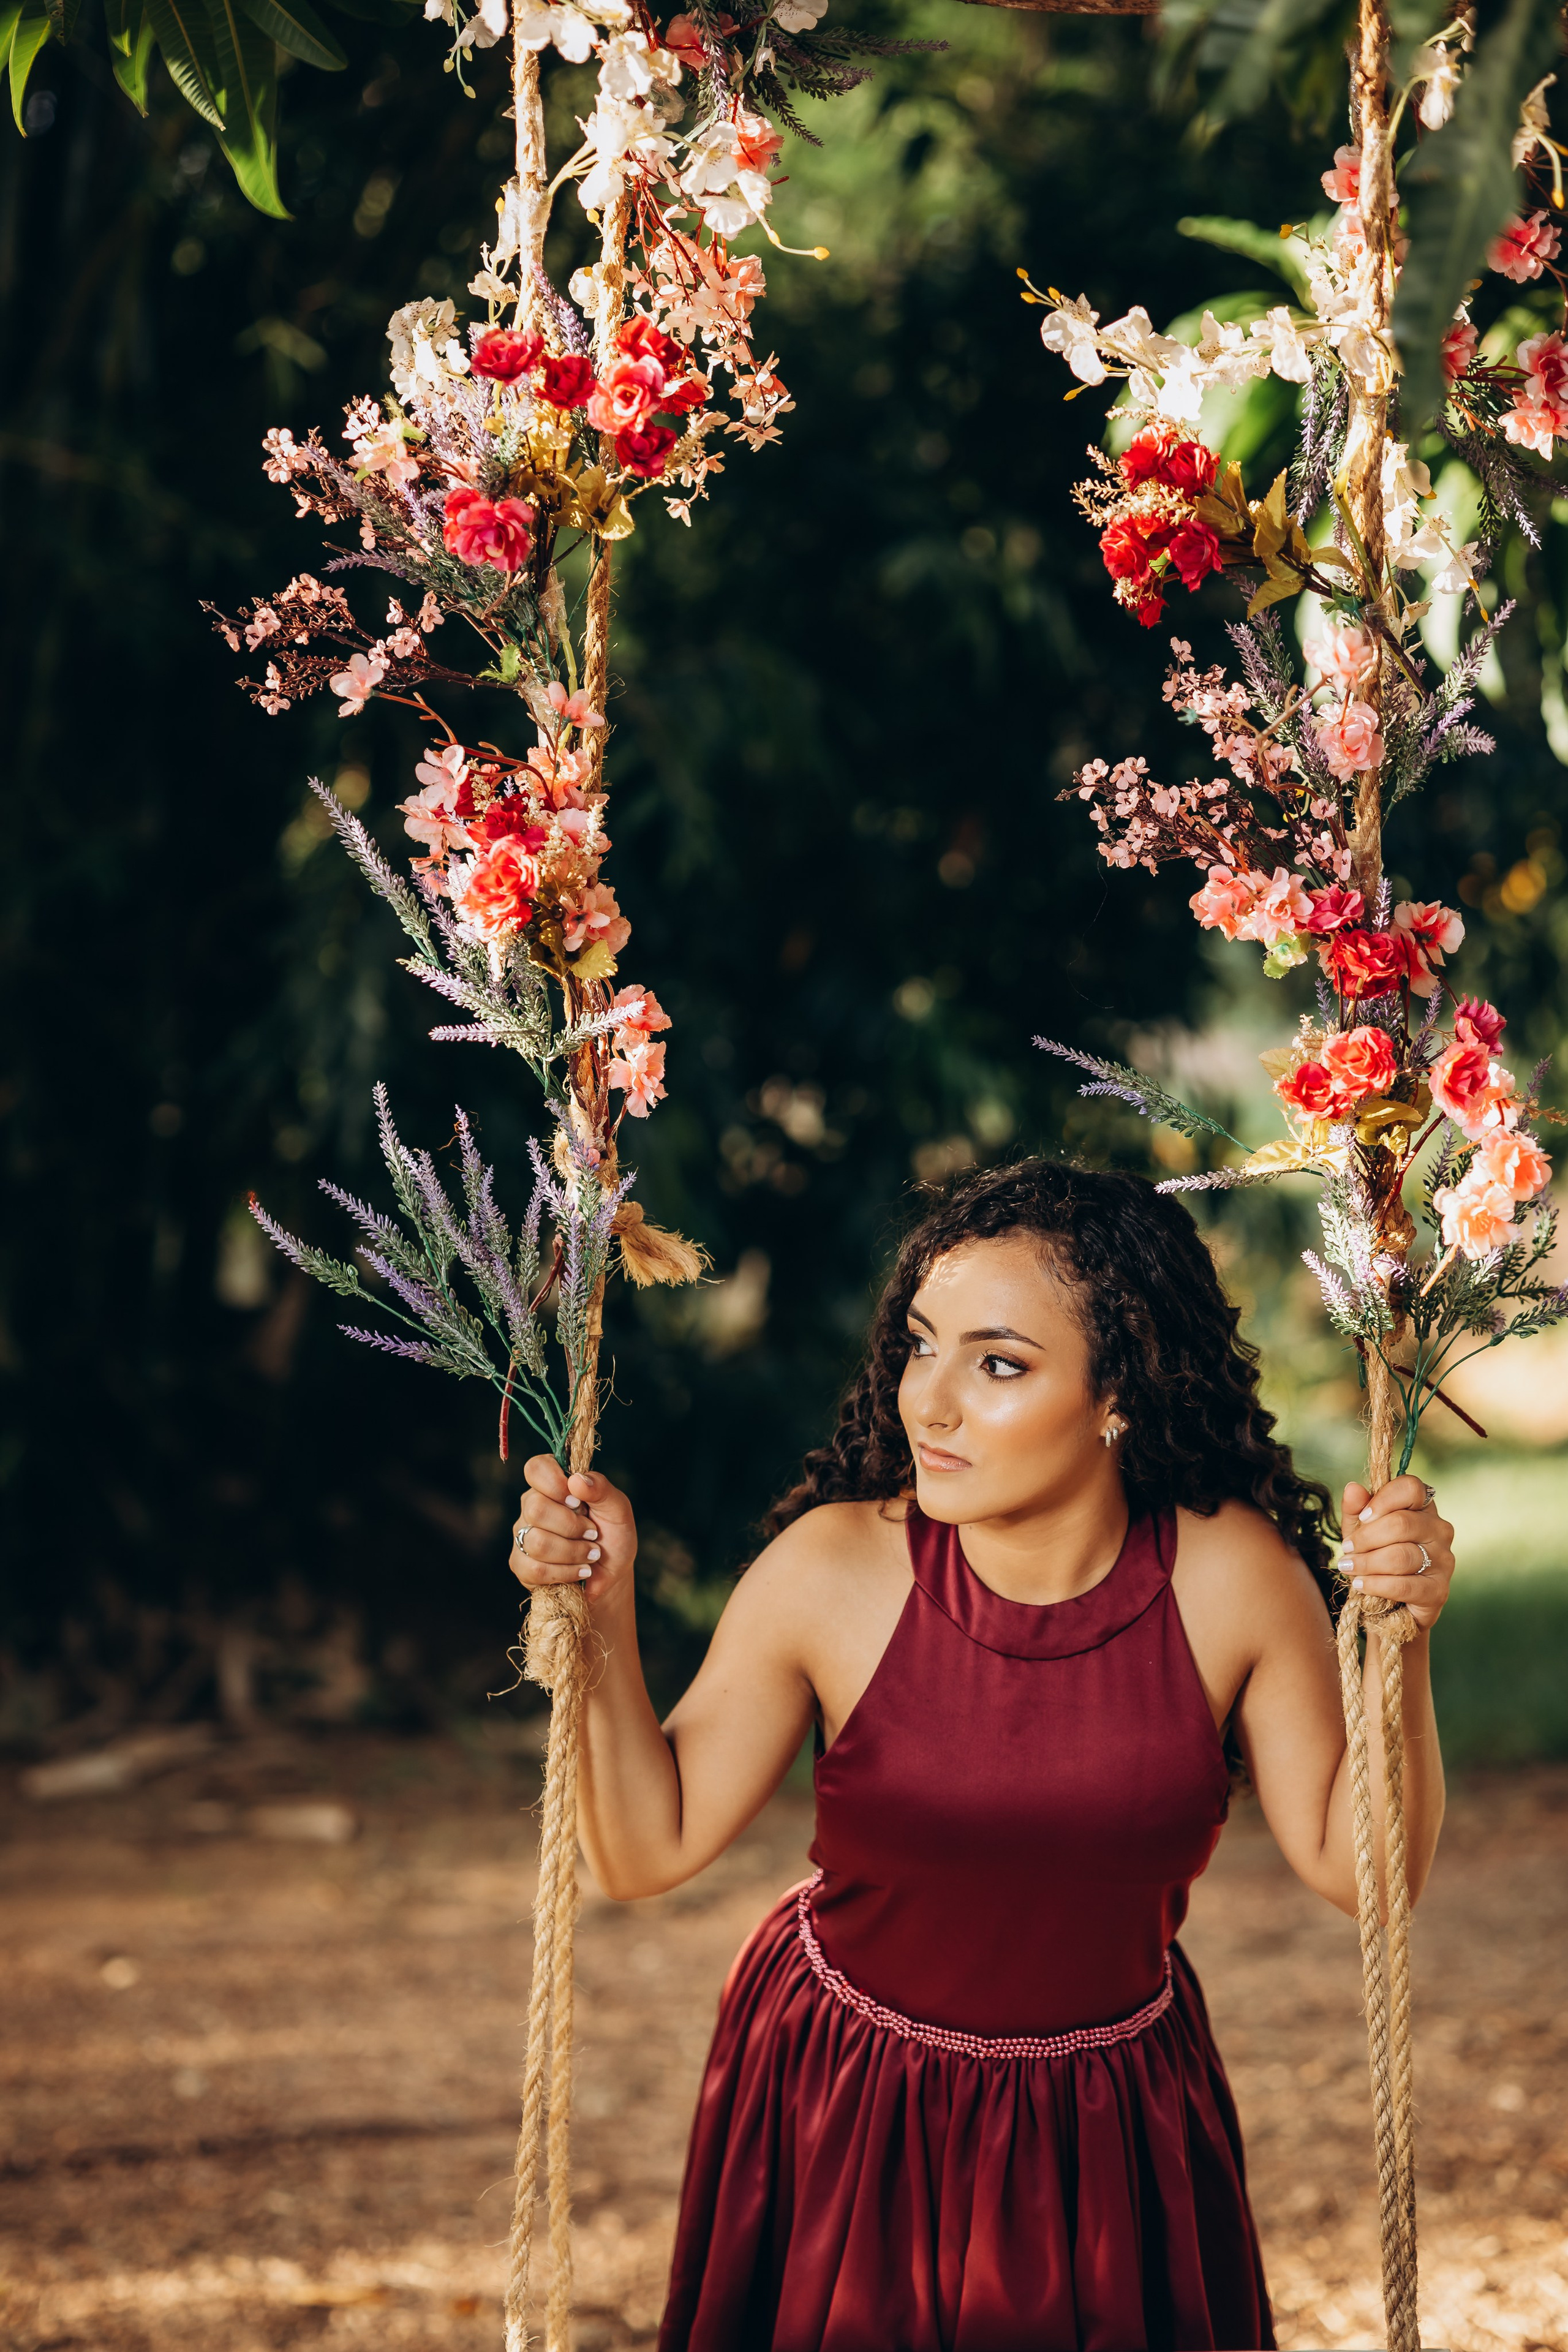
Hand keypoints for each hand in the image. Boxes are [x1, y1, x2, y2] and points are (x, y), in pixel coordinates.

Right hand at [509, 1456, 636, 1609]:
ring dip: (573, 1552)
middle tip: (592, 1533)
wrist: (611, 1573)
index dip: (555, 1484)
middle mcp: (532, 1505)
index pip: (536, 1469)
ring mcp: (523, 1535)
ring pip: (537, 1543)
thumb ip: (601, 1489)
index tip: (578, 1502)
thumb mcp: (618, 1509)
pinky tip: (580, 1571)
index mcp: (553, 1484)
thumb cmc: (613, 1535)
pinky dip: (566, 1573)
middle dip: (572, 1526)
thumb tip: (577, 1480)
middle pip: (536, 1509)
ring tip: (591, 1554)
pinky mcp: (521, 1564)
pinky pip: (535, 1569)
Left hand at [1339, 1472, 1454, 1632]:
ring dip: (1367, 1562)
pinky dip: (1377, 1584)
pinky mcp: (1439, 1591)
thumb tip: (1352, 1488)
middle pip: (1402, 1523)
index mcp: (1424, 1508)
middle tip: (1346, 1549)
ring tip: (1348, 1567)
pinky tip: (1360, 1584)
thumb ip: (1356, 1509)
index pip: (1411, 1488)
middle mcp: (1440, 1530)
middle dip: (1366, 1537)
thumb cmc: (1376, 1556)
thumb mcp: (1360, 1530)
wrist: (1389, 1603)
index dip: (1383, 1500)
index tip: (1362, 1518)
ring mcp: (1444, 1561)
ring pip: (1401, 1555)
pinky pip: (1405, 1585)